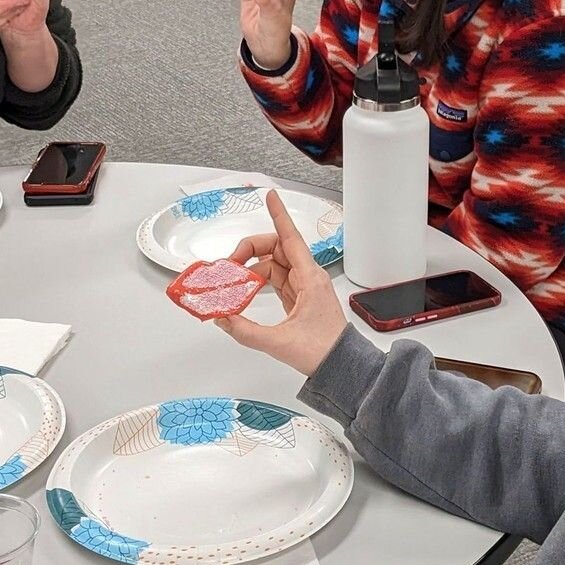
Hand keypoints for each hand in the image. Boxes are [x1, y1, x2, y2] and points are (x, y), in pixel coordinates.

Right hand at [216, 190, 349, 376]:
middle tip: (230, 261)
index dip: (279, 215)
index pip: (291, 238)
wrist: (342, 367)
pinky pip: (275, 281)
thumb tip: (223, 318)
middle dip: (252, 249)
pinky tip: (244, 289)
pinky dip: (258, 282)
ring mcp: (303, 288)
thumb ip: (245, 330)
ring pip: (274, 265)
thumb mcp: (279, 342)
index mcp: (310, 278)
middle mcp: (308, 277)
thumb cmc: (323, 351)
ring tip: (231, 280)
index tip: (270, 196)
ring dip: (252, 268)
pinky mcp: (298, 299)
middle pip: (277, 249)